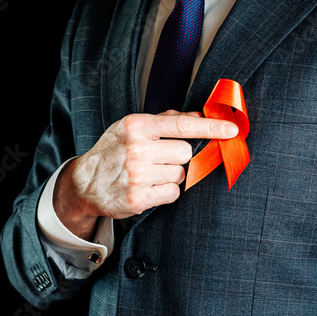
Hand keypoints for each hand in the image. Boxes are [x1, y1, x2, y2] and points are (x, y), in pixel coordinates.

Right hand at [53, 110, 237, 239]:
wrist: (85, 182)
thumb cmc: (113, 150)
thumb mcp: (132, 127)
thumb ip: (166, 120)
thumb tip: (199, 116)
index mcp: (136, 126)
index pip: (182, 125)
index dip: (211, 127)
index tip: (231, 129)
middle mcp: (137, 149)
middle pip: (185, 153)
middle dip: (179, 157)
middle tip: (160, 158)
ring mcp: (137, 176)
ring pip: (181, 175)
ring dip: (171, 175)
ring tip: (150, 174)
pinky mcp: (138, 199)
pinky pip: (173, 194)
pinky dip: (166, 192)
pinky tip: (149, 187)